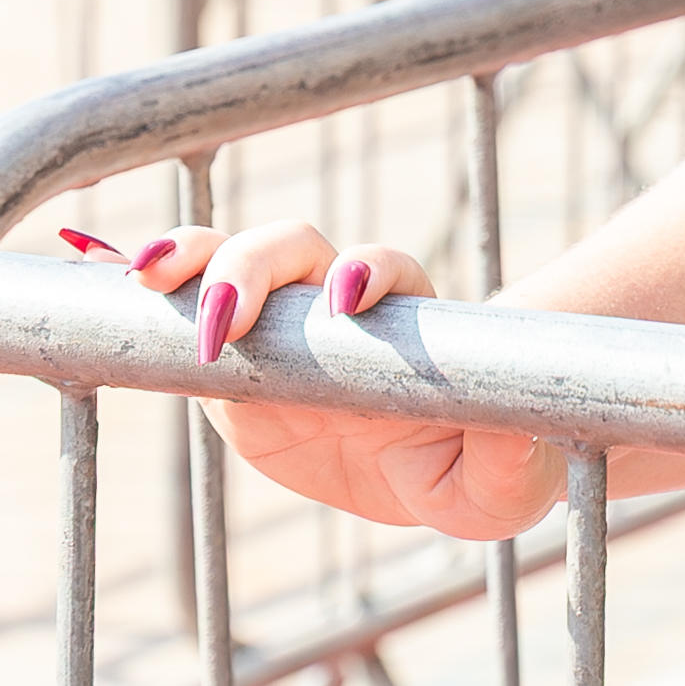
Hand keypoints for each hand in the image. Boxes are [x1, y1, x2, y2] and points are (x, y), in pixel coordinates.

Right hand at [111, 221, 565, 538]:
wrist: (431, 475)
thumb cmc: (480, 470)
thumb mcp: (502, 485)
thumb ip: (513, 464)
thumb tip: (514, 433)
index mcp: (408, 320)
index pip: (385, 270)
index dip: (366, 272)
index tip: (347, 301)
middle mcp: (340, 304)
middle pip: (297, 249)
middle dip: (259, 264)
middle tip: (228, 315)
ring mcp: (281, 324)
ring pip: (234, 259)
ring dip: (194, 258)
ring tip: (154, 281)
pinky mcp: (235, 360)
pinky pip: (187, 314)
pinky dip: (154, 294)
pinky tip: (122, 293)